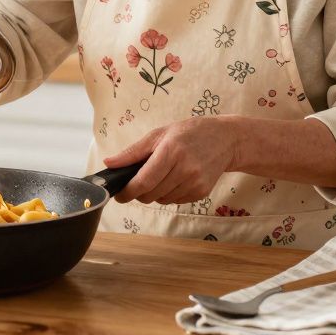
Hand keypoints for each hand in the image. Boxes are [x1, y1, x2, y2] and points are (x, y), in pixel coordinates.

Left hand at [104, 116, 238, 204]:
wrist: (226, 139)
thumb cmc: (189, 133)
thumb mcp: (159, 134)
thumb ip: (133, 152)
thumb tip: (109, 163)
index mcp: (171, 152)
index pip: (143, 181)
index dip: (128, 192)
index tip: (119, 195)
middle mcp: (184, 169)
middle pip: (150, 194)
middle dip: (139, 192)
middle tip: (139, 181)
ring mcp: (195, 183)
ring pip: (162, 200)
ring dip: (155, 193)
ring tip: (162, 175)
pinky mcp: (202, 192)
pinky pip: (175, 201)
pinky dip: (169, 194)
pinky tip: (175, 179)